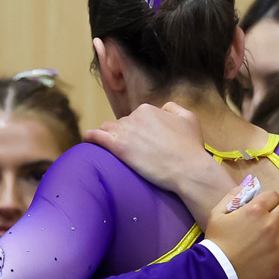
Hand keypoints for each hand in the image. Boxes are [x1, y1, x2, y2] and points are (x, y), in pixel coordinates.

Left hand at [84, 103, 219, 193]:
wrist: (188, 169)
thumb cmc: (191, 147)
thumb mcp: (190, 118)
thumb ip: (173, 108)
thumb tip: (162, 109)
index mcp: (148, 109)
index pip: (135, 117)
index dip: (137, 130)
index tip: (141, 143)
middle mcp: (134, 116)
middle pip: (121, 124)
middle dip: (124, 135)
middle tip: (132, 151)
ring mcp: (125, 131)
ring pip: (108, 129)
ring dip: (108, 136)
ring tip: (108, 148)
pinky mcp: (118, 147)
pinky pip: (96, 136)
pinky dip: (89, 137)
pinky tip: (86, 141)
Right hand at [202, 188, 278, 278]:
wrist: (217, 272)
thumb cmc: (216, 242)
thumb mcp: (217, 213)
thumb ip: (233, 195)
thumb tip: (248, 185)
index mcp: (255, 210)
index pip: (273, 195)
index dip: (266, 201)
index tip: (261, 209)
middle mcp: (271, 224)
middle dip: (276, 212)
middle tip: (267, 222)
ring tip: (278, 233)